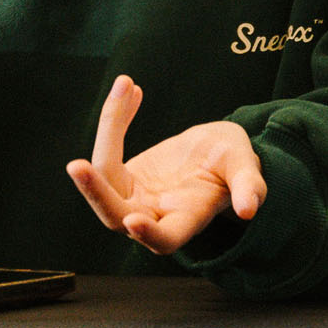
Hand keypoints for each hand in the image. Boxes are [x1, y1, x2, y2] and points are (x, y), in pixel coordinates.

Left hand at [66, 75, 266, 255]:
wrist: (215, 154)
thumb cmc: (234, 165)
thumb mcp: (245, 167)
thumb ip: (248, 185)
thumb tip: (250, 207)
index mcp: (187, 219)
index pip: (164, 239)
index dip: (149, 235)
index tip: (133, 220)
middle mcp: (154, 214)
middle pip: (114, 216)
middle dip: (95, 193)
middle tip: (77, 167)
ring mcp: (133, 196)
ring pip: (104, 178)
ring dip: (107, 133)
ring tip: (125, 88)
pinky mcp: (122, 176)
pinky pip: (108, 147)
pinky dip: (117, 117)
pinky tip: (131, 87)